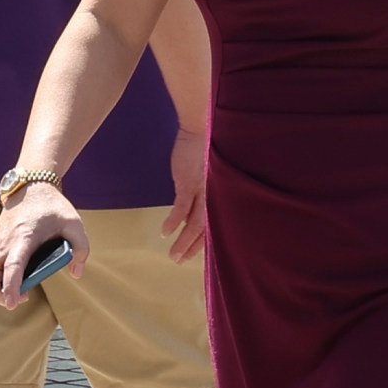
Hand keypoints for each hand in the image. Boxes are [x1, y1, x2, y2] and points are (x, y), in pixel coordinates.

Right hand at [0, 182, 83, 306]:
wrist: (30, 186)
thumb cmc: (52, 206)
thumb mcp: (73, 222)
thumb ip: (81, 248)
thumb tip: (76, 272)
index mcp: (23, 237)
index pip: (12, 266)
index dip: (11, 287)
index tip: (13, 303)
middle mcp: (3, 243)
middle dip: (0, 296)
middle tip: (22, 297)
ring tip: (22, 288)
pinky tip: (17, 275)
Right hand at [165, 127, 209, 262]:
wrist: (202, 126)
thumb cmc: (206, 148)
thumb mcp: (211, 173)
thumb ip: (205, 193)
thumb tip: (192, 214)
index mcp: (221, 193)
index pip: (216, 224)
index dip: (206, 241)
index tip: (195, 255)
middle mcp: (216, 195)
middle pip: (207, 229)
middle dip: (194, 248)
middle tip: (181, 261)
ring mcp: (202, 190)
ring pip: (195, 223)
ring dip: (184, 242)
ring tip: (174, 256)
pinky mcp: (188, 182)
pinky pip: (181, 207)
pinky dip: (174, 222)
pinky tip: (166, 233)